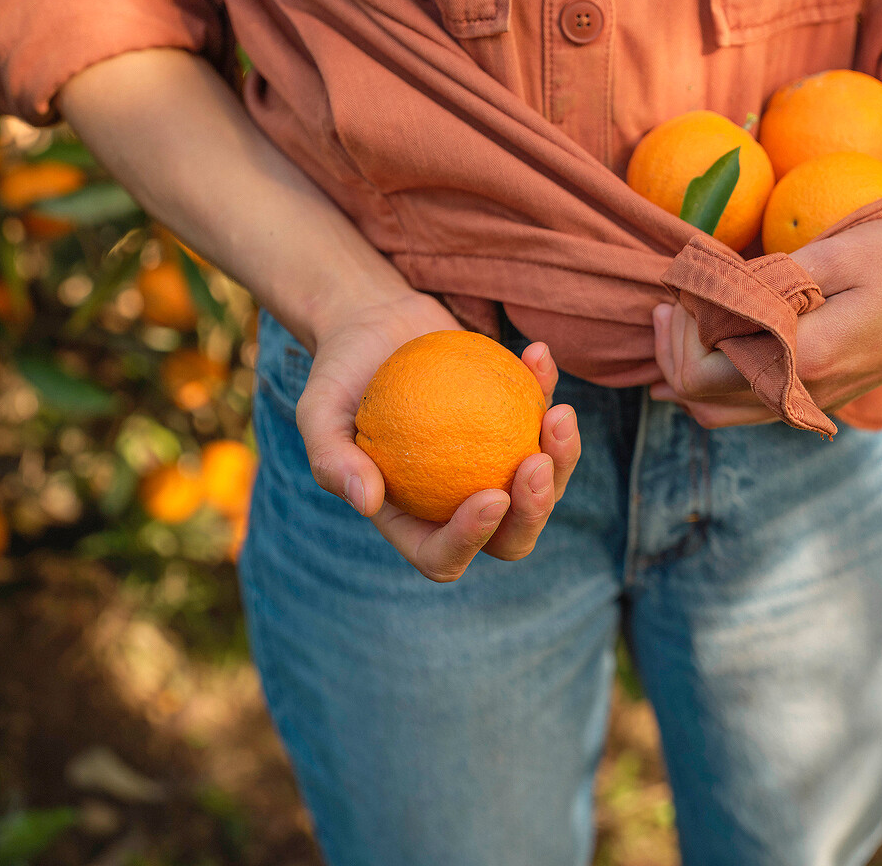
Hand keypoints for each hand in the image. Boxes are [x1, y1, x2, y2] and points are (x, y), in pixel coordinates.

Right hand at [295, 290, 581, 581]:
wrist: (371, 325)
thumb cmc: (339, 373)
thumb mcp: (317, 411)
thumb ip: (331, 459)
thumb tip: (366, 502)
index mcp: (412, 519)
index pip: (443, 555)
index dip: (472, 540)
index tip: (490, 497)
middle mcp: (459, 501)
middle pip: (510, 535)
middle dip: (535, 512)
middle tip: (537, 461)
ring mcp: (495, 464)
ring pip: (545, 483)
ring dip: (564, 456)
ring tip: (558, 412)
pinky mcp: (516, 421)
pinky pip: (543, 417)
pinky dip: (547, 386)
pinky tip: (539, 354)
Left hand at [650, 214, 881, 426]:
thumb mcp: (836, 252)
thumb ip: (770, 282)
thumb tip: (711, 299)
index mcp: (806, 358)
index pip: (704, 372)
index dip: (677, 334)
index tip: (676, 292)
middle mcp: (805, 394)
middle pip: (702, 401)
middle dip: (672, 354)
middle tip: (667, 306)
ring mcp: (812, 404)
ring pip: (720, 415)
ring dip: (689, 375)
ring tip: (680, 325)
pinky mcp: (817, 400)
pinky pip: (748, 410)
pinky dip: (716, 385)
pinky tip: (707, 350)